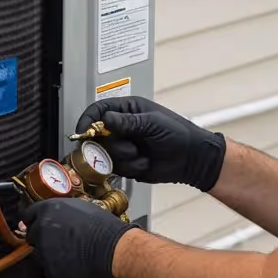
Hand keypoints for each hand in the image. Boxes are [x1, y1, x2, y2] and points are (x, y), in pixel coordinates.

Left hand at [20, 198, 139, 277]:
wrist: (112, 248)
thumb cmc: (102, 226)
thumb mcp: (78, 207)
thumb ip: (59, 211)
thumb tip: (53, 215)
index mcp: (46, 210)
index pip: (28, 215)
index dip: (34, 220)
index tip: (37, 224)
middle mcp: (41, 228)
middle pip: (32, 234)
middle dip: (42, 238)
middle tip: (60, 240)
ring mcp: (44, 250)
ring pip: (40, 253)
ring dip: (50, 253)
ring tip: (71, 252)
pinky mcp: (50, 269)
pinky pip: (50, 269)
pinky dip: (59, 268)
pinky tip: (74, 263)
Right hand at [77, 96, 226, 190]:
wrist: (193, 159)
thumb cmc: (179, 134)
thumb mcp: (152, 123)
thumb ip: (127, 121)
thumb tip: (106, 119)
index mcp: (128, 110)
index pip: (98, 110)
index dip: (88, 120)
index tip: (84, 132)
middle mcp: (123, 127)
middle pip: (97, 135)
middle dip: (110, 145)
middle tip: (126, 148)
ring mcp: (124, 145)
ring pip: (105, 154)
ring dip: (124, 157)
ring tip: (141, 155)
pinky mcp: (127, 162)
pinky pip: (116, 167)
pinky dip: (130, 167)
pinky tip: (144, 163)